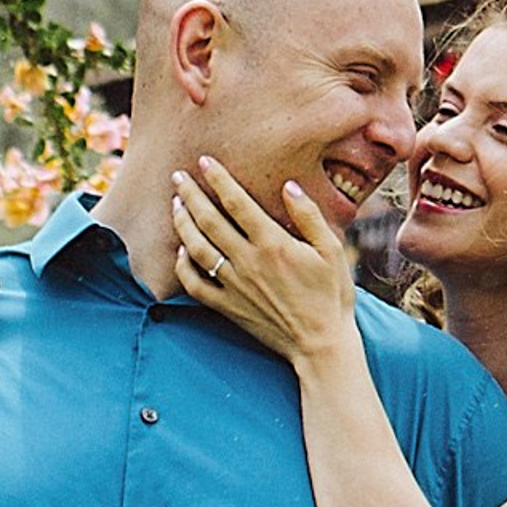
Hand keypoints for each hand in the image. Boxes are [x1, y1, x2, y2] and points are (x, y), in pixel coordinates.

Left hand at [170, 158, 356, 364]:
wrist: (321, 344)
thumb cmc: (331, 296)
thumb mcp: (331, 250)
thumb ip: (308, 215)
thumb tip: (288, 186)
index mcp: (272, 243)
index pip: (236, 202)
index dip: (218, 179)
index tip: (204, 161)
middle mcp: (247, 261)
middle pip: (208, 220)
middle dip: (189, 194)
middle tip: (177, 177)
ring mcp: (234, 285)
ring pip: (196, 248)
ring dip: (182, 223)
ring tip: (175, 205)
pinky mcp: (228, 307)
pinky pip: (195, 284)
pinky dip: (183, 266)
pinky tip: (181, 251)